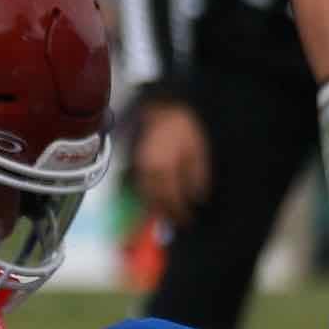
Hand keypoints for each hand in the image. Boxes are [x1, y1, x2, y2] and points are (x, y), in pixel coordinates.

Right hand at [130, 101, 211, 227]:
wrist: (160, 106)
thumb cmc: (183, 127)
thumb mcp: (197, 150)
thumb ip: (197, 176)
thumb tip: (197, 199)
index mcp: (165, 167)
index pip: (170, 198)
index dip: (178, 212)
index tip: (187, 221)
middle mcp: (147, 170)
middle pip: (154, 200)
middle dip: (165, 213)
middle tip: (176, 222)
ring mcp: (136, 166)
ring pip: (143, 194)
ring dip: (153, 207)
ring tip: (165, 214)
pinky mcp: (132, 161)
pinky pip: (137, 184)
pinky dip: (145, 195)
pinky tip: (154, 199)